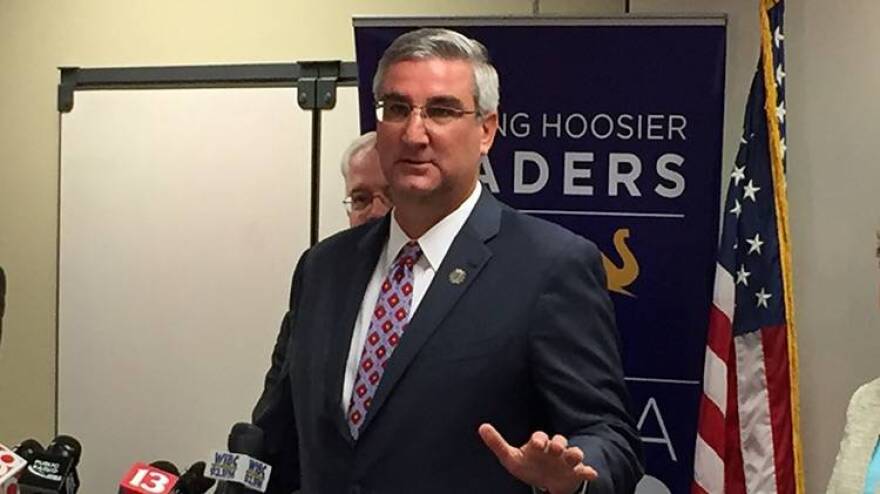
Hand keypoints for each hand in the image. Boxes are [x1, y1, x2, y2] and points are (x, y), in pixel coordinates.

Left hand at [478, 423, 597, 493]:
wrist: (546, 481)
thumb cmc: (527, 465)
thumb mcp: (510, 458)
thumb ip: (497, 443)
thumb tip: (481, 427)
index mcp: (539, 444)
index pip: (540, 436)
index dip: (539, 439)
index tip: (536, 445)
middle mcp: (554, 449)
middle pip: (560, 440)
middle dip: (559, 443)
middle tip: (555, 449)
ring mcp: (566, 461)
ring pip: (575, 453)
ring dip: (575, 454)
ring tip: (574, 459)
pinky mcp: (576, 473)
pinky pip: (585, 471)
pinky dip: (589, 472)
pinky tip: (591, 473)